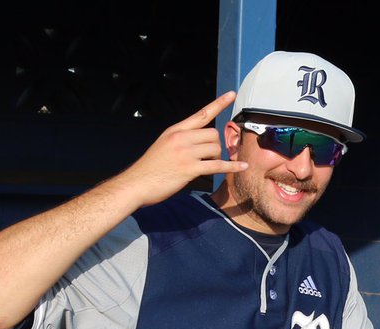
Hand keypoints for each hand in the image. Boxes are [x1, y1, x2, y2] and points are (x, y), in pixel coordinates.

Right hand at [114, 93, 247, 207]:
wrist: (136, 183)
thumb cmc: (151, 168)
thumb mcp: (164, 144)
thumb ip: (181, 139)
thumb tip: (199, 141)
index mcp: (175, 130)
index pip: (202, 113)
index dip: (219, 103)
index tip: (232, 94)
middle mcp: (181, 137)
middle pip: (213, 134)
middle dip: (216, 146)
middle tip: (208, 158)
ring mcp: (185, 152)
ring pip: (216, 148)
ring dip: (216, 158)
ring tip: (204, 166)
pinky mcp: (189, 168)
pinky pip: (217, 165)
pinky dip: (232, 167)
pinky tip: (242, 167)